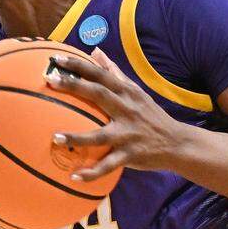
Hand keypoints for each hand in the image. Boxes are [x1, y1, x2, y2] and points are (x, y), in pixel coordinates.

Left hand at [45, 48, 186, 178]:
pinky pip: (108, 165)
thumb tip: (96, 51)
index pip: (100, 74)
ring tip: (54, 137)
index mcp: (126, 92)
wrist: (177, 143)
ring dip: (77, 137)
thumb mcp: (135, 91)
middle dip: (74, 86)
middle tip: (49, 80)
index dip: (79, 64)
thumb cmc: (150, 115)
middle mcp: (127, 109)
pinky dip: (92, 172)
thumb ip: (114, 72)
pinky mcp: (130, 155)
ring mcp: (128, 133)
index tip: (56, 58)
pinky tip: (74, 177)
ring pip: (99, 135)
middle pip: (98, 94)